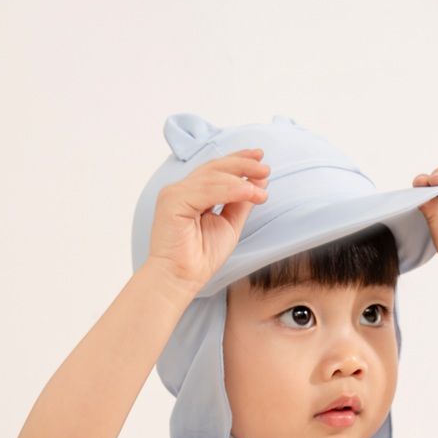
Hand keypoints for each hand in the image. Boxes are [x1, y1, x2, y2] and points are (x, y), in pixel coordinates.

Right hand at [146, 150, 269, 294]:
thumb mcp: (229, 225)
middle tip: (265, 167)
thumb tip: (258, 181)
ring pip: (213, 177)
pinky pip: (207, 190)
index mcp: (191, 193)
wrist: (181, 279)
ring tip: (262, 189)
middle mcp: (180, 190)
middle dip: (242, 164)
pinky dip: (231, 189)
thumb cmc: (200, 258)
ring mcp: (174, 194)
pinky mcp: (172, 201)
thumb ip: (240, 203)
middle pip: (214, 168)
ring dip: (241, 180)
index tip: (260, 157)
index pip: (216, 170)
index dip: (238, 160)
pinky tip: (250, 192)